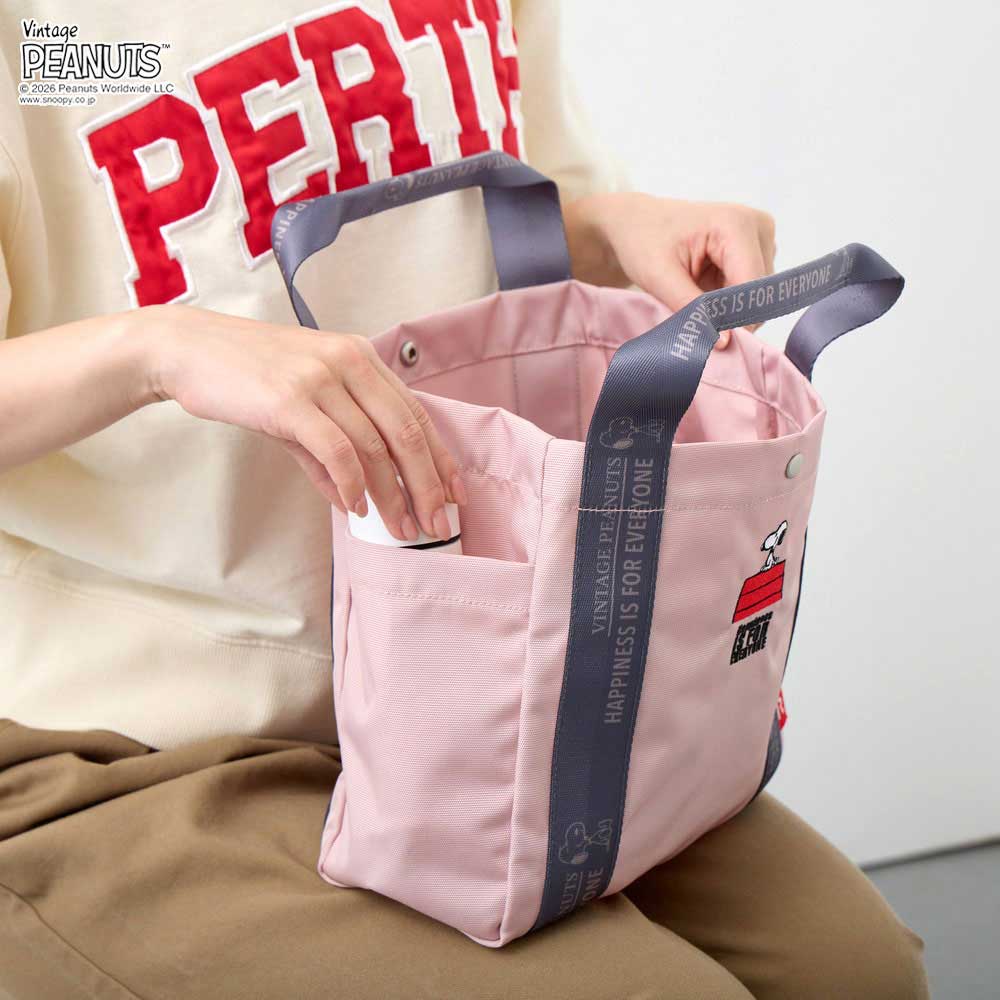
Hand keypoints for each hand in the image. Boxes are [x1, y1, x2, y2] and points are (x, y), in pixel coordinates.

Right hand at [142, 304, 465, 540]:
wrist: (187, 350)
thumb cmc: (246, 375)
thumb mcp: (300, 405)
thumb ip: (329, 452)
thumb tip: (353, 501)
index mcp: (360, 358)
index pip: (415, 413)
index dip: (440, 457)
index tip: (455, 494)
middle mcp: (349, 362)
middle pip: (406, 432)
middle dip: (427, 485)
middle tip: (436, 525)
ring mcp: (321, 378)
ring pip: (375, 446)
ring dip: (392, 495)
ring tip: (400, 529)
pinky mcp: (291, 399)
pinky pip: (336, 450)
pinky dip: (352, 484)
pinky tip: (356, 509)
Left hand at [564, 192, 775, 348]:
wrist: (636, 222)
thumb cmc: (643, 241)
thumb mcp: (660, 278)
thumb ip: (694, 310)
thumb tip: (727, 343)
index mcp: (737, 224)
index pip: (752, 286)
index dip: (736, 319)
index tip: (711, 342)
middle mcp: (758, 226)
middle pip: (759, 292)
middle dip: (730, 314)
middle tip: (694, 318)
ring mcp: (760, 237)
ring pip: (757, 295)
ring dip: (728, 307)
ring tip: (694, 294)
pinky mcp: (756, 249)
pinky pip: (750, 290)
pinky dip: (728, 299)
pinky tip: (704, 289)